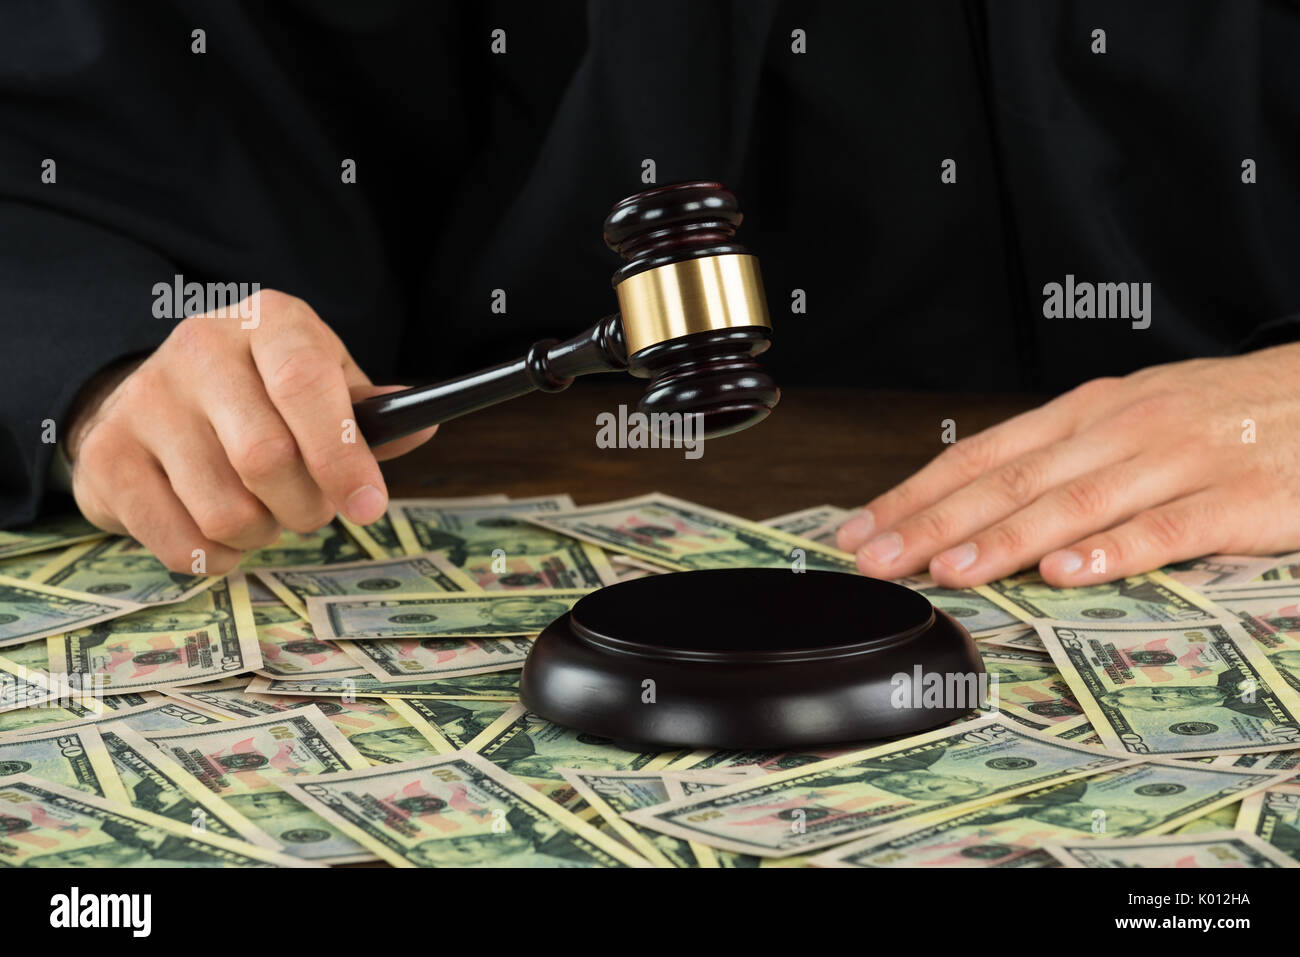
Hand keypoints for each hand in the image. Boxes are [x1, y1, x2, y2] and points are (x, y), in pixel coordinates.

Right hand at [66, 290, 434, 573]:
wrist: (157, 391)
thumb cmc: (264, 391)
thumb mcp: (324, 381)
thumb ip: (369, 413)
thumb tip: (419, 426)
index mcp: (267, 322)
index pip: (304, 385)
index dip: (342, 455)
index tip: (368, 506)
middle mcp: (199, 349)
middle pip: (267, 459)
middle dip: (307, 506)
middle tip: (312, 508)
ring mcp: (144, 401)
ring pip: (226, 512)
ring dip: (263, 533)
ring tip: (263, 511)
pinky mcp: (107, 457)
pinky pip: (181, 543)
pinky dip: (217, 556)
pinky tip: (220, 531)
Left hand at [837, 342, 1299, 587]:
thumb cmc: (1221, 413)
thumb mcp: (1131, 417)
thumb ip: (1062, 456)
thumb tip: (977, 503)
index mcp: (1086, 412)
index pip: (980, 454)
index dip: (916, 494)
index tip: (862, 531)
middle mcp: (1118, 429)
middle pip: (1010, 481)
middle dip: (934, 523)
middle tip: (878, 561)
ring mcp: (1176, 460)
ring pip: (1073, 503)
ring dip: (1005, 540)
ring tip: (950, 570)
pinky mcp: (1235, 498)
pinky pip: (1165, 527)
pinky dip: (1112, 551)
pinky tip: (1068, 573)